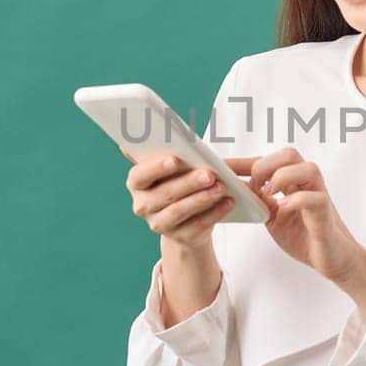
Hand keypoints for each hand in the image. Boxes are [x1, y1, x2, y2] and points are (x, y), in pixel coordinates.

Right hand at [120, 146, 236, 250]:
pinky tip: (229, 202)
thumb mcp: (168, 168)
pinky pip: (199, 225)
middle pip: (165, 193)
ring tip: (221, 187)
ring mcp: (160, 224)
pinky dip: (215, 212)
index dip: (156, 168)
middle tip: (209, 174)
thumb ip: (161, 151)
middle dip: (188, 183)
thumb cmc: (176, 182)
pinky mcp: (180, 237)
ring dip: (203, 198)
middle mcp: (143, 206)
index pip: (139, 175)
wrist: (184, 220)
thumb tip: (144, 129)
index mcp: (137, 183)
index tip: (175, 160)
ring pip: (180, 210)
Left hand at [226, 148, 365, 290]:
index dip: (242, 162)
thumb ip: (261, 201)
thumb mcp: (275, 217)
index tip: (219, 167)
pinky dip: (296, 200)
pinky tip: (283, 210)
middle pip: (290, 154)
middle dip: (265, 165)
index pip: (267, 162)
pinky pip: (314, 198)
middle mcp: (308, 184)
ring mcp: (319, 197)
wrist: (333, 259)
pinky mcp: (325, 215)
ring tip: (268, 195)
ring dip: (282, 178)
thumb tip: (235, 188)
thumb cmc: (306, 235)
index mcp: (294, 182)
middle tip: (252, 187)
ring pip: (307, 168)